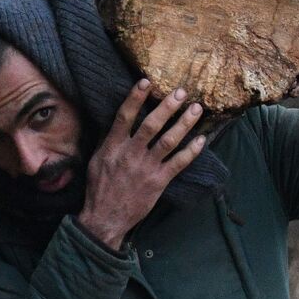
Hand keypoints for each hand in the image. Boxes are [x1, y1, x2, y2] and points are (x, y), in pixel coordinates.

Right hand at [77, 81, 205, 249]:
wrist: (105, 217)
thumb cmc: (99, 188)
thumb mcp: (96, 160)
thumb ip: (109, 141)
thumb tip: (118, 122)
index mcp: (112, 147)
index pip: (124, 116)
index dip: (135, 98)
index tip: (147, 81)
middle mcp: (130, 154)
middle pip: (152, 125)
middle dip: (168, 106)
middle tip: (181, 92)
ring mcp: (146, 167)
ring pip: (169, 140)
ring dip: (184, 123)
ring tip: (196, 109)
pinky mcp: (158, 181)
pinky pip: (179, 163)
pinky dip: (191, 151)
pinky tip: (202, 140)